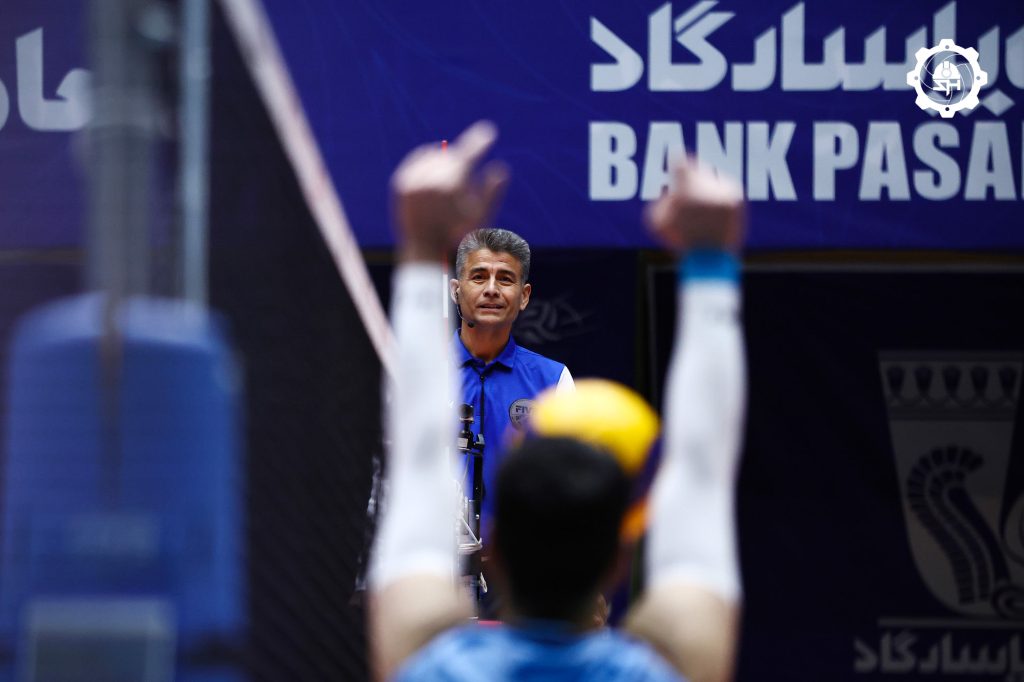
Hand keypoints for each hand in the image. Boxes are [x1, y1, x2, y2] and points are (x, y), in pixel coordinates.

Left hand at [392, 121, 509, 262]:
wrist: (424, 249)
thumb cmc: (457, 235)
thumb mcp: (479, 218)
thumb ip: (492, 193)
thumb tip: (502, 169)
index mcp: (452, 186)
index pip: (469, 154)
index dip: (481, 142)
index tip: (489, 132)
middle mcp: (430, 180)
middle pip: (453, 157)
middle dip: (463, 163)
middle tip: (463, 182)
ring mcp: (413, 181)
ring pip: (435, 155)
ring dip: (447, 161)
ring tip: (449, 183)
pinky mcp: (401, 183)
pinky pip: (419, 159)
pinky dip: (429, 159)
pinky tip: (437, 168)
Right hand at [645, 159, 744, 253]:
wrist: (709, 259)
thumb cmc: (681, 242)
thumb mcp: (658, 222)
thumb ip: (661, 199)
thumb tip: (669, 187)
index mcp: (683, 191)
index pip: (680, 162)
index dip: (676, 158)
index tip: (675, 156)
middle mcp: (705, 188)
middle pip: (698, 167)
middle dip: (692, 178)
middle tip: (689, 190)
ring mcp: (722, 192)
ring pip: (712, 177)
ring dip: (706, 187)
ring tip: (702, 208)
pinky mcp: (735, 199)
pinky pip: (725, 187)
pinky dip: (720, 195)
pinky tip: (714, 210)